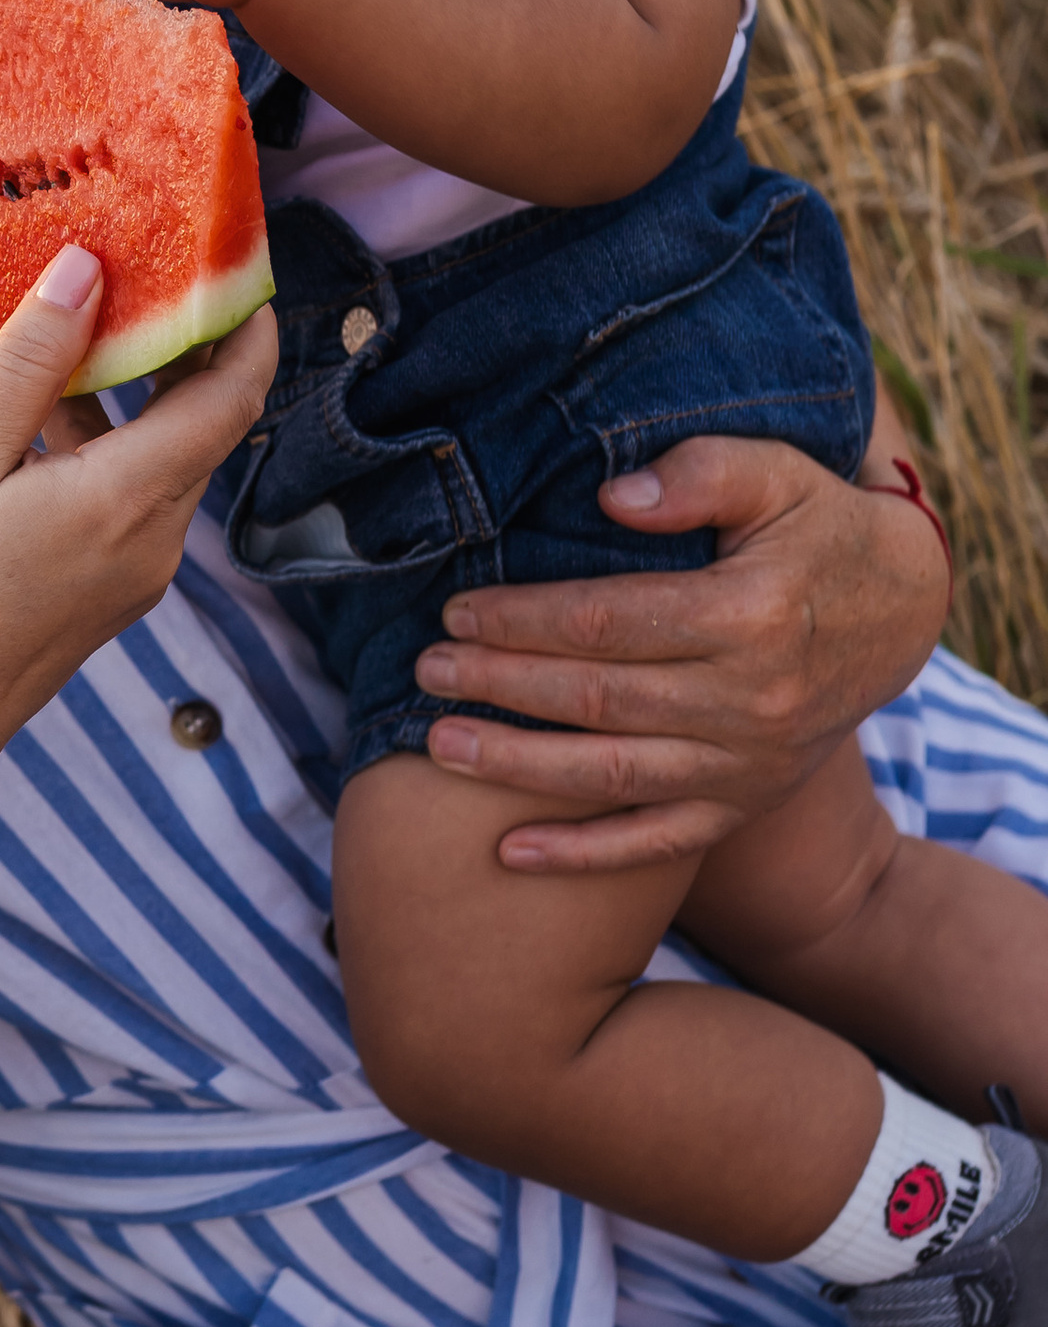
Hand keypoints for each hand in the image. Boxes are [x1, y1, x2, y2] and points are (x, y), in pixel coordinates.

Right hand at [0, 248, 281, 772]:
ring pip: (160, 462)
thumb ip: (27, 361)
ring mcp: (137, 576)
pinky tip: (24, 429)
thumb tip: (87, 270)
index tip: (225, 265)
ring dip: (124, 401)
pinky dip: (98, 452)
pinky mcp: (109, 597)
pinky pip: (128, 503)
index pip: (235, 393)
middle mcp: (155, 541)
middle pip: (203, 424)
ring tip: (53, 346)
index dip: (244, 322)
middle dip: (179, 349)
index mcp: (127, 500)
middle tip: (132, 278)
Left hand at [413, 418, 952, 873]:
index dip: (524, 619)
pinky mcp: (747, 802)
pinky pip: (659, 843)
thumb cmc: (816, 528)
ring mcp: (750, 763)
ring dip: (519, 766)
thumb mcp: (778, 474)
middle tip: (425, 671)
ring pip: (615, 774)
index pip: (610, 622)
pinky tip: (510, 852)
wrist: (901, 608)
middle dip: (501, 685)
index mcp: (751, 615)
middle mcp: (752, 700)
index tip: (456, 611)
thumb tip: (614, 496)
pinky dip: (584, 855)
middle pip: (599, 698)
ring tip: (439, 746)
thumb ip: (700, 471)